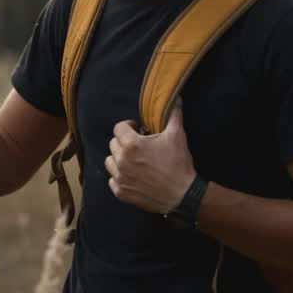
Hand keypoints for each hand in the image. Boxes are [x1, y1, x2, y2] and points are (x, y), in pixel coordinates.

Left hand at [104, 97, 196, 213]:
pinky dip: (119, 177)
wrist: (182, 195)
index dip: (129, 126)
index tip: (138, 130)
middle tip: (138, 145)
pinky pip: (112, 180)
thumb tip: (176, 98)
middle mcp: (121, 160)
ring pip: (110, 161)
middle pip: (113, 144)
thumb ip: (173, 114)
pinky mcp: (121, 192)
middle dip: (124, 142)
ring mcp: (120, 177)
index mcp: (131, 144)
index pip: (118, 128)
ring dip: (119, 158)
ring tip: (133, 160)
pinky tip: (132, 175)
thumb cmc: (178, 163)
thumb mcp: (177, 135)